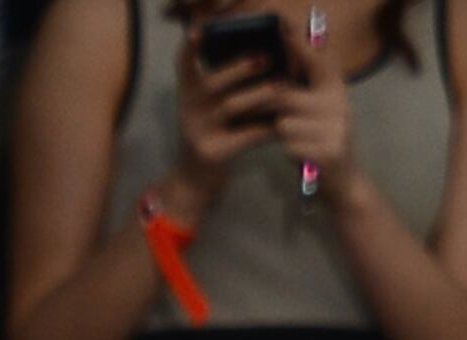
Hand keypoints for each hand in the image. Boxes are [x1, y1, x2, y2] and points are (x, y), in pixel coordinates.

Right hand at [172, 27, 284, 180]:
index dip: (190, 48)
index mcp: (189, 94)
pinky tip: (281, 124)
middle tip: (266, 57)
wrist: (195, 181)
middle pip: (213, 82)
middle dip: (241, 67)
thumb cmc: (212, 135)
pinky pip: (244, 135)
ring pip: (230, 106)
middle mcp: (189, 110)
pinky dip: (265, 128)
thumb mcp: (208, 108)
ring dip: (260, 93)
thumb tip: (263, 58)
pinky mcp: (213, 152)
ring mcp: (198, 131)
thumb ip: (225, 86)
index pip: (184, 65)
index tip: (199, 32)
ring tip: (282, 86)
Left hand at [260, 22, 353, 192]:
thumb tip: (275, 64)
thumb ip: (301, 87)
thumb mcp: (316, 108)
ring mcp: (336, 126)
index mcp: (335, 86)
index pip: (315, 59)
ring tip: (288, 137)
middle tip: (233, 107)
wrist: (343, 179)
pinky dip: (288, 149)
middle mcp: (338, 101)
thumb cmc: (320, 139)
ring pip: (284, 122)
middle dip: (259, 103)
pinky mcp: (329, 150)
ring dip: (278, 132)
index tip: (281, 28)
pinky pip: (291, 145)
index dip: (297, 45)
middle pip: (285, 95)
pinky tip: (298, 154)